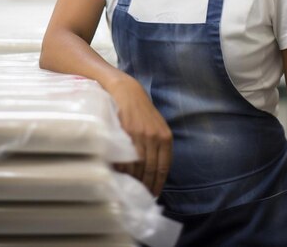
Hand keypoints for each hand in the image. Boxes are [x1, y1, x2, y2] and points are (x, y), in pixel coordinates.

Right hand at [109, 74, 172, 196]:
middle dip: (145, 185)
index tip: (153, 194)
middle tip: (140, 195)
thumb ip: (158, 146)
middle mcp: (155, 137)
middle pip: (150, 169)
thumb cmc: (142, 110)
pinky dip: (123, 168)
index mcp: (166, 137)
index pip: (163, 167)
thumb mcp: (157, 126)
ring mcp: (141, 134)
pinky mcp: (127, 132)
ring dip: (133, 179)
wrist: (127, 91)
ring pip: (138, 164)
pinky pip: (125, 156)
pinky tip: (120, 174)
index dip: (158, 183)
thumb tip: (155, 171)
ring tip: (129, 187)